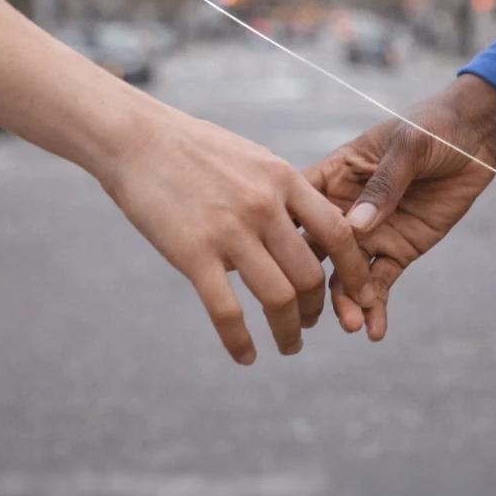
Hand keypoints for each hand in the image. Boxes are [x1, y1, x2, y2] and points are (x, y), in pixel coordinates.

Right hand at [94, 97, 369, 364]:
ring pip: (278, 299)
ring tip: (288, 345)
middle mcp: (264, 206)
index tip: (359, 294)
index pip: (339, 233)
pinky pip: (227, 312)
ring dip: (289, 332)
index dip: (354, 271)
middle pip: (311, 275)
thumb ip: (281, 194)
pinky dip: (241, 343)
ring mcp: (229, 231)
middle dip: (317, 309)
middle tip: (309, 324)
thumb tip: (304, 227)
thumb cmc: (193, 149)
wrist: (136, 138)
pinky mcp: (193, 253)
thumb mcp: (252, 160)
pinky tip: (246, 356)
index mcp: (283, 180)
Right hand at [305, 75, 495, 340]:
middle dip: (310, 279)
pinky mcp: (398, 249)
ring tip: (352, 325)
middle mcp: (344, 209)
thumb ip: (384, 183)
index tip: (267, 257)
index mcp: (335, 175)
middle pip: (316, 248)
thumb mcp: (408, 146)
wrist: (475, 138)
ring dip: (346, 301)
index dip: (283, 229)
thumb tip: (355, 226)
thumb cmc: (433, 128)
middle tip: (310, 309)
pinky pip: (381, 282)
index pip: (300, 204)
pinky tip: (374, 330)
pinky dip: (377, 306)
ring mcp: (371, 233)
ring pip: (346, 273)